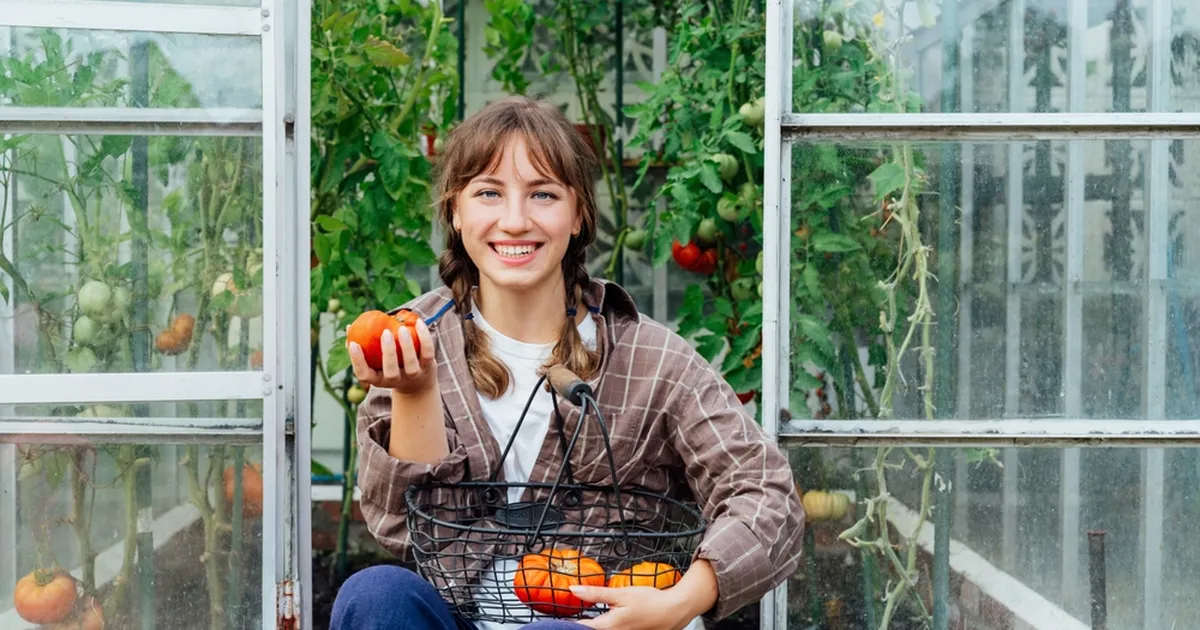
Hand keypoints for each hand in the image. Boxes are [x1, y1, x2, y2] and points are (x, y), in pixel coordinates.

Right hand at [346, 318, 436, 395]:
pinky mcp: (428, 367)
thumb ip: (364, 346)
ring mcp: (413, 375)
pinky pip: (427, 352)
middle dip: (388, 353)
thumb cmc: (389, 365)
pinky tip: (418, 322)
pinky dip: (424, 337)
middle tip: (385, 333)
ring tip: (401, 328)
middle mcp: (396, 380)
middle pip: (391, 372)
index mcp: (378, 379)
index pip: (364, 374)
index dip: (357, 361)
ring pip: (410, 364)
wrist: (418, 382)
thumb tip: (349, 328)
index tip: (353, 343)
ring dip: (406, 346)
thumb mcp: (376, 361)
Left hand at [568, 585, 695, 629]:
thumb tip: (574, 590)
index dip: (566, 623)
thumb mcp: (621, 593)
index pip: (580, 628)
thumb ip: (596, 594)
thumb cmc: (649, 601)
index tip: (557, 618)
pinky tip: (603, 618)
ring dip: (592, 624)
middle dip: (578, 624)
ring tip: (584, 617)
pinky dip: (604, 625)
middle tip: (568, 616)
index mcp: (608, 626)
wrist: (673, 611)